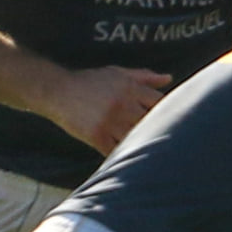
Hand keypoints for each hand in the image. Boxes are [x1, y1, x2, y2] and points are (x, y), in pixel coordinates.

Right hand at [46, 65, 170, 153]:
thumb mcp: (117, 73)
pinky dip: (124, 154)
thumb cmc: (90, 81)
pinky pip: (116, 150)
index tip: (174, 119)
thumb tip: (168, 78)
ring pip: (135, 138)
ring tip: (152, 150)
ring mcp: (109, 122)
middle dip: (158, 129)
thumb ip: (143, 76)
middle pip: (150, 122)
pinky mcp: (96, 135)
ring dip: (142, 143)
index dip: (170, 111)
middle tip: (167, 138)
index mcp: (130, 89)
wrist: (57, 90)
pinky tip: (131, 157)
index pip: (159, 102)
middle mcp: (122, 105)